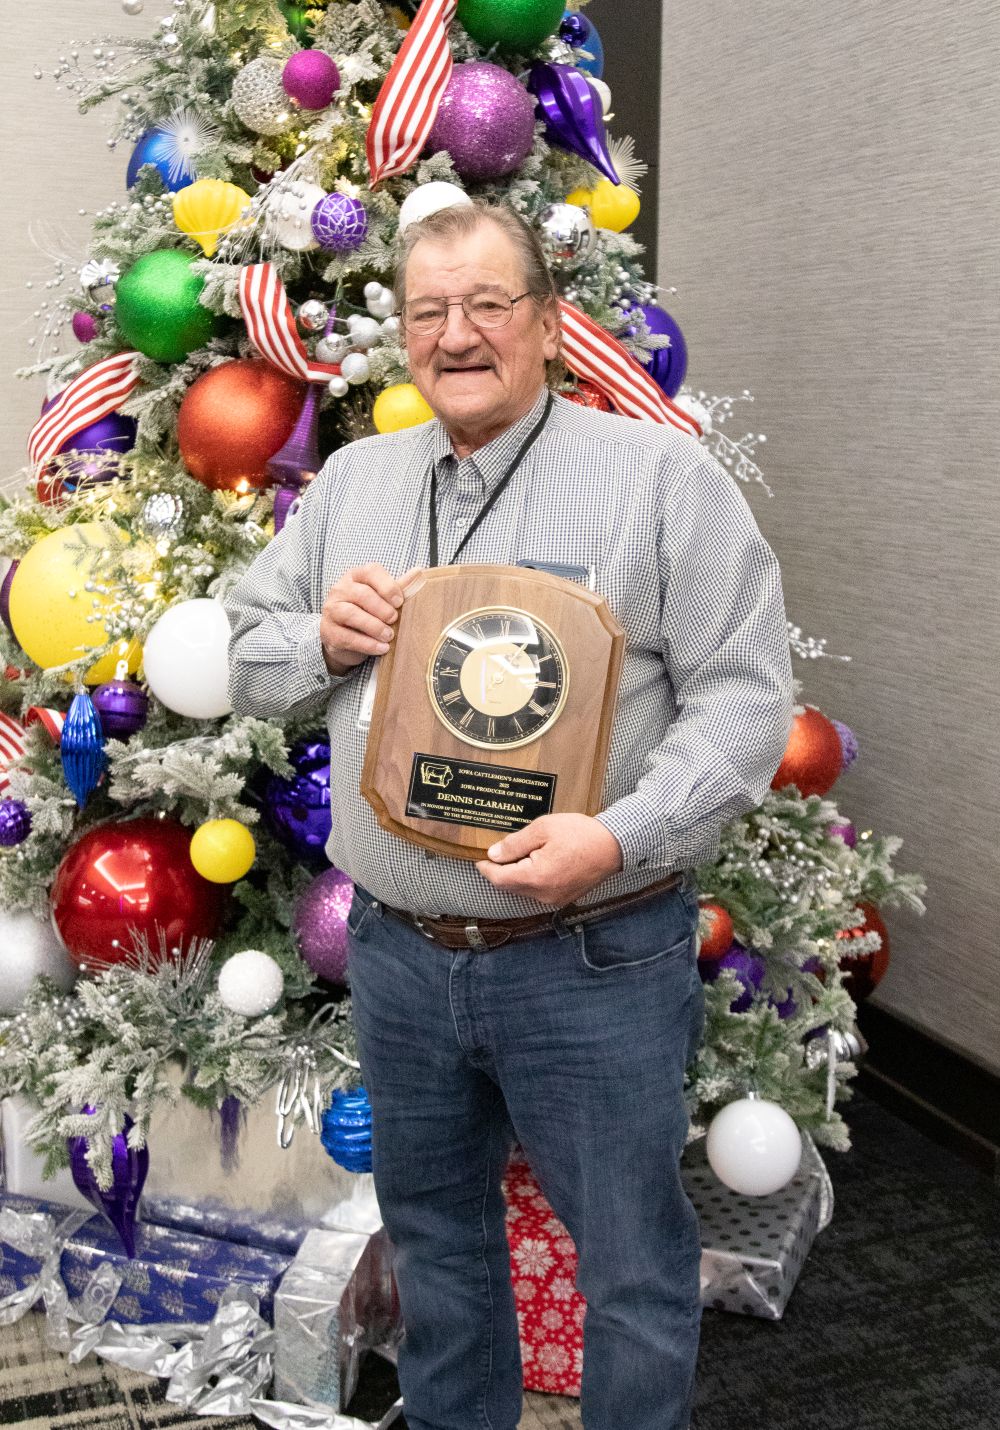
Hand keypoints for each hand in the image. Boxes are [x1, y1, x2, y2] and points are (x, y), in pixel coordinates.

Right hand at [320, 564, 420, 675]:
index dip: (387, 586)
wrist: (343, 638)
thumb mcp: (381, 599)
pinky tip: (382, 648)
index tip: (400, 601)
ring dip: (374, 626)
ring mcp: (332, 610)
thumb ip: (397, 587)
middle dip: (382, 608)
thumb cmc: (366, 613)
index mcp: (355, 577)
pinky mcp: (329, 632)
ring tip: (389, 636)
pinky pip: (347, 637)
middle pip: (361, 594)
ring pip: (351, 614)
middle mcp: (340, 590)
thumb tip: (419, 572)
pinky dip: (367, 644)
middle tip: (394, 619)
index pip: (370, 572)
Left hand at [476, 814, 623, 907]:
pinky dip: (530, 879)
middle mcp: (544, 894)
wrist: (614, 846)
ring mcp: (555, 899)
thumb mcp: (544, 829)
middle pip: (510, 886)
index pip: (500, 879)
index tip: (478, 858)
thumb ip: (515, 843)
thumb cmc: (581, 834)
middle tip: (496, 852)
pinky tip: (534, 862)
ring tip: (517, 854)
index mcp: (537, 878)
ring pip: (524, 889)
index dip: (486, 869)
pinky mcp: (563, 898)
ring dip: (516, 874)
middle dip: (500, 870)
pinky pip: (538, 891)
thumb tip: (494, 854)